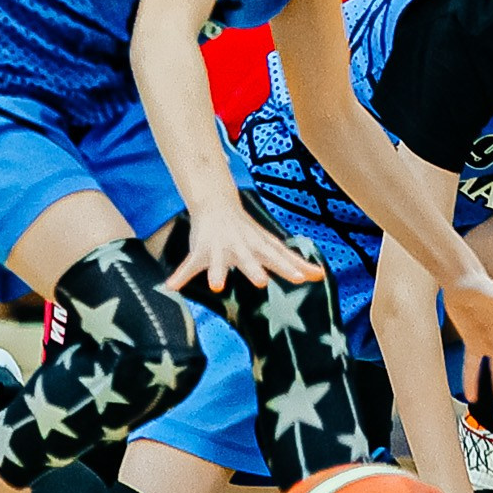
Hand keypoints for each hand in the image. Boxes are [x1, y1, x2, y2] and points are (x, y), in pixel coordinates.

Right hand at [160, 198, 322, 294]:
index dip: (290, 267)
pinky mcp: (201, 251)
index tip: (304, 278)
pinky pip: (189, 265)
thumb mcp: (271, 244)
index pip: (279, 258)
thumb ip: (293, 261)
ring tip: (215, 285)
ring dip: (216, 271)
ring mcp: (220, 249)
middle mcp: (241, 247)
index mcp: (259, 247)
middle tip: (261, 282)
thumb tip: (320, 275)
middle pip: (250, 259)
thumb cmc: (249, 231)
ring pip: (217, 261)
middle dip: (254, 269)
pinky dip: (181, 275)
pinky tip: (171, 287)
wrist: (217, 205)